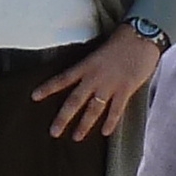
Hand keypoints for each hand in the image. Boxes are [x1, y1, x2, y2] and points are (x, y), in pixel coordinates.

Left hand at [33, 31, 162, 139]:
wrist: (141, 38)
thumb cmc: (121, 42)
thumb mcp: (99, 52)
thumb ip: (91, 66)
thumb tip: (85, 78)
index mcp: (86, 66)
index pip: (62, 79)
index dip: (47, 88)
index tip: (34, 97)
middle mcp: (94, 78)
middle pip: (74, 101)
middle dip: (63, 118)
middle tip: (53, 132)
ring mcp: (110, 85)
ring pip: (93, 109)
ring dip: (84, 125)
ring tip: (76, 137)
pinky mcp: (125, 90)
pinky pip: (116, 110)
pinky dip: (110, 122)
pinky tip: (104, 133)